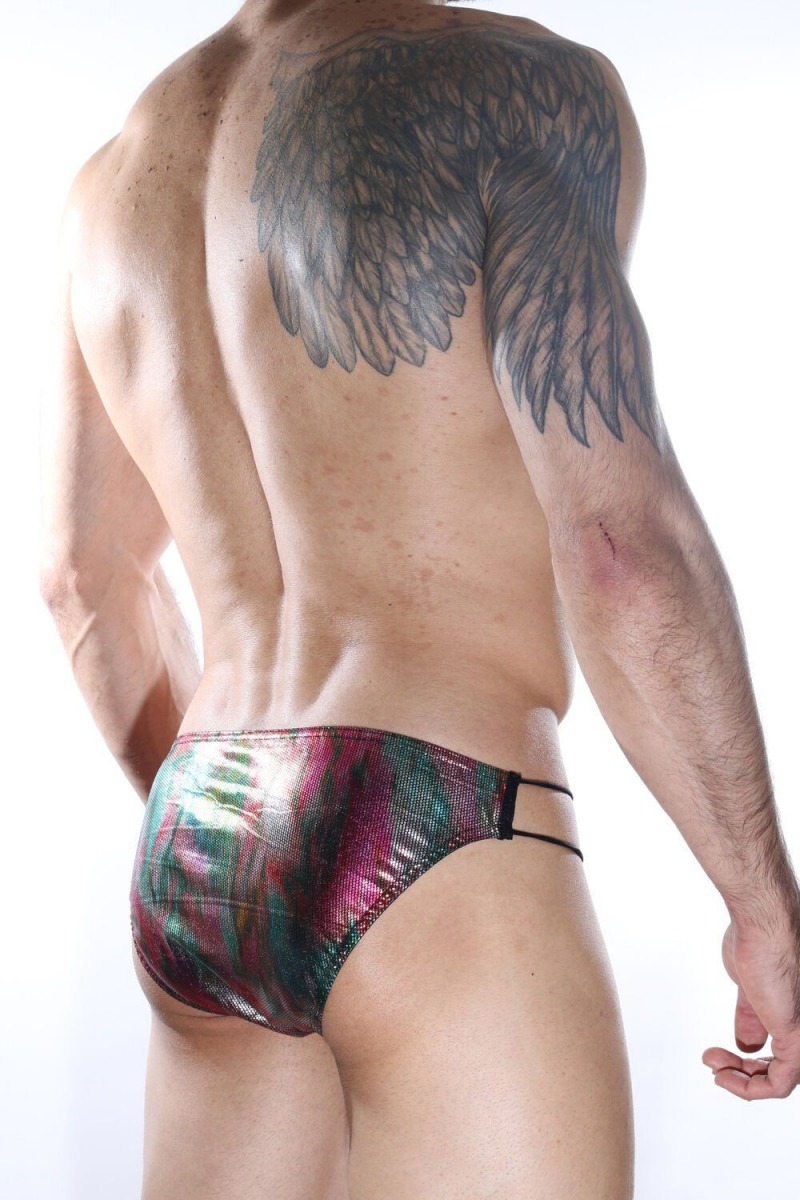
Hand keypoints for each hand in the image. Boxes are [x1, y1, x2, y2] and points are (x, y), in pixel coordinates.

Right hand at [702, 920, 799, 1099]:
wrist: (764, 924)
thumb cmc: (759, 942)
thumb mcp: (751, 989)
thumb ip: (752, 1017)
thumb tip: (747, 1044)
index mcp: (794, 1014)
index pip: (780, 1053)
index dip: (749, 1063)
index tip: (718, 1054)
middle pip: (780, 1069)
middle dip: (743, 1073)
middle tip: (715, 1064)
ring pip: (780, 1081)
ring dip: (741, 1081)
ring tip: (715, 1069)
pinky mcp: (798, 1042)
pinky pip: (778, 1084)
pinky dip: (748, 1088)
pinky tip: (723, 1074)